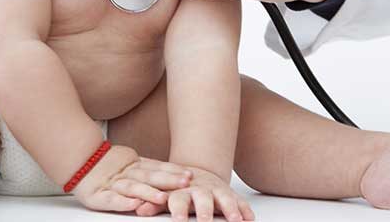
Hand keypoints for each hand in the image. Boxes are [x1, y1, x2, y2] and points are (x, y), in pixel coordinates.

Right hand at [72, 144, 193, 212]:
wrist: (80, 160)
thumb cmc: (108, 166)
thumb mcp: (131, 163)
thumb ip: (149, 167)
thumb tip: (177, 173)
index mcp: (135, 166)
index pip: (157, 167)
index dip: (173, 171)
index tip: (190, 174)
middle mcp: (127, 174)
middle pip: (150, 176)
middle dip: (169, 180)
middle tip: (186, 183)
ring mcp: (114, 184)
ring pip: (134, 188)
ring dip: (149, 193)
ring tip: (163, 198)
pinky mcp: (100, 196)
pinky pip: (112, 200)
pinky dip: (123, 202)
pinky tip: (135, 204)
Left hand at [134, 166, 255, 221]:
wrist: (194, 173)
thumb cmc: (177, 189)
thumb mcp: (165, 194)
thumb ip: (155, 202)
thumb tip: (140, 209)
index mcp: (182, 191)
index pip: (179, 199)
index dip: (178, 210)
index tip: (178, 221)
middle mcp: (200, 190)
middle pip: (203, 199)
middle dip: (206, 210)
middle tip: (206, 221)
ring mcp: (216, 191)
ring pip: (224, 198)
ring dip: (231, 209)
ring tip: (236, 220)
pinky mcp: (229, 194)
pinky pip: (239, 200)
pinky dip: (244, 209)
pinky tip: (249, 218)